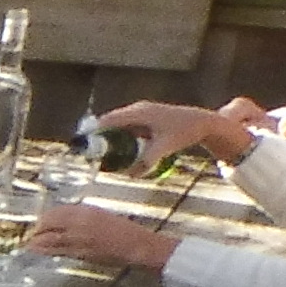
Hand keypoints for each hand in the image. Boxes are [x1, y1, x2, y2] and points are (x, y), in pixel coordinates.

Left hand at [28, 202, 177, 271]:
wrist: (137, 246)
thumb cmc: (124, 229)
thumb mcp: (102, 215)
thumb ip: (82, 217)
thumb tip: (64, 219)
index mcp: (86, 211)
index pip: (56, 212)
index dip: (45, 218)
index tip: (40, 221)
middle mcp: (78, 224)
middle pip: (48, 225)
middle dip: (37, 230)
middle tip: (32, 233)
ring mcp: (78, 240)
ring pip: (49, 241)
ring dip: (37, 242)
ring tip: (30, 244)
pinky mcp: (79, 254)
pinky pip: (58, 252)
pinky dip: (46, 251)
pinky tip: (41, 251)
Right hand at [97, 98, 243, 164]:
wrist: (204, 122)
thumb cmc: (185, 132)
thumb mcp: (165, 148)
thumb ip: (147, 161)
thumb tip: (130, 176)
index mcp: (138, 113)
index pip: (107, 120)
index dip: (92, 132)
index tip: (81, 146)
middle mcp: (137, 110)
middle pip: (109, 123)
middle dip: (98, 138)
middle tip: (88, 155)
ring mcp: (141, 113)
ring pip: (118, 125)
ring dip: (109, 138)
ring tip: (98, 155)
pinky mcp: (146, 118)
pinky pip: (126, 127)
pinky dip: (120, 138)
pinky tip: (117, 151)